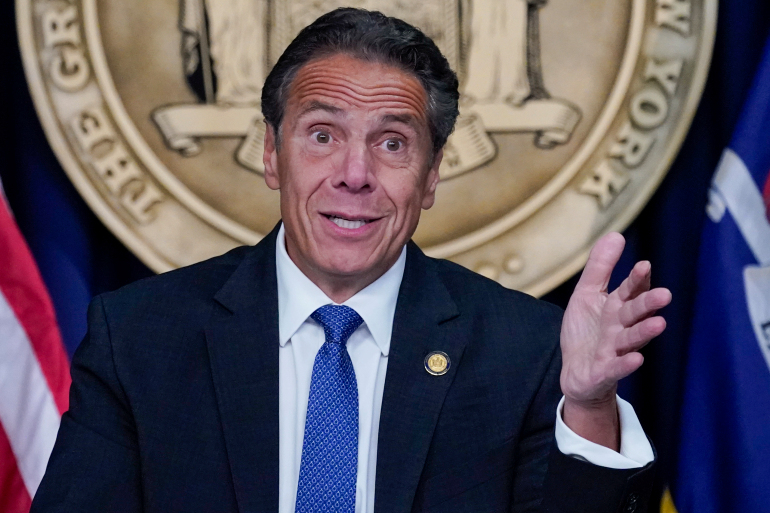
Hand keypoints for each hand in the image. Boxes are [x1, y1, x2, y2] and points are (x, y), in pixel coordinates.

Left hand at [559, 232, 670, 448]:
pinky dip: (625, 363)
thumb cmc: (586, 331)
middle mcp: (620, 327)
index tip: (643, 265)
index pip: (630, 291)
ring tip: (659, 324)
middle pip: (635, 313)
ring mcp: (614, 350)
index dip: (636, 280)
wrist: (577, 373)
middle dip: (648, 304)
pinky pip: (616, 367)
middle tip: (665, 294)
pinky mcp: (605, 371)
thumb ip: (600, 268)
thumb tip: (616, 235)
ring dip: (645, 332)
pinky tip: (636, 358)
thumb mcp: (587, 294)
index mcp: (616, 308)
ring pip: (631, 339)